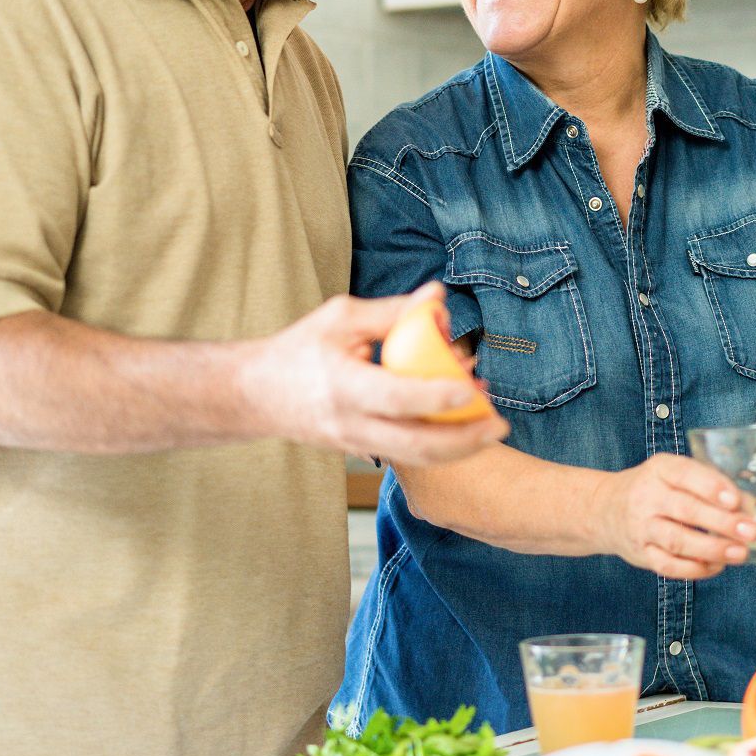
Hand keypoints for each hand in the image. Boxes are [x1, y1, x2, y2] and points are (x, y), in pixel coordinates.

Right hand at [248, 284, 509, 464]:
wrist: (255, 397)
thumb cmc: (298, 350)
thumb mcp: (340, 319)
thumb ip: (392, 311)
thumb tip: (438, 296)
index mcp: (343, 386)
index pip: (396, 397)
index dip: (436, 395)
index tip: (471, 387)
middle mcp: (350, 423)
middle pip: (416, 444)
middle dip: (464, 440)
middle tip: (500, 423)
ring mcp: (355, 444)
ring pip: (415, 458)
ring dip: (459, 449)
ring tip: (491, 429)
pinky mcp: (360, 452)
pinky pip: (405, 456)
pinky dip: (438, 446)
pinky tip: (462, 428)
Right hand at [589, 454, 755, 580]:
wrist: (605, 510)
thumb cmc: (655, 489)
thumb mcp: (676, 475)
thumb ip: (713, 487)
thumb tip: (755, 511)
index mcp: (659, 469)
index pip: (684, 474)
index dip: (711, 487)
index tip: (735, 500)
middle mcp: (646, 496)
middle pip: (686, 510)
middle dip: (722, 522)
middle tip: (752, 531)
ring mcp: (642, 527)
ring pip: (677, 540)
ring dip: (712, 548)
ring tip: (740, 553)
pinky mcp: (641, 553)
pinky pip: (668, 566)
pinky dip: (695, 569)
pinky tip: (717, 566)